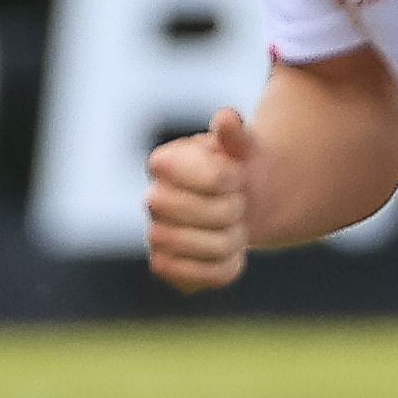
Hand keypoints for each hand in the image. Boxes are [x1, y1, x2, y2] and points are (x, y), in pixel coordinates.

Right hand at [144, 105, 258, 292]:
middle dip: (228, 210)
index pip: (192, 173)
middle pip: (192, 212)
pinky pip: (190, 278)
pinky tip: (230, 255)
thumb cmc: (238, 169)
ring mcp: (156, 234)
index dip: (223, 178)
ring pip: (191, 247)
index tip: (237, 175)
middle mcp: (153, 199)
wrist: (243, 203)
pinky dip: (222, 269)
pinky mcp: (165, 265)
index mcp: (164, 162)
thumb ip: (236, 135)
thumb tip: (226, 118)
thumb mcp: (244, 147)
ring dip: (228, 241)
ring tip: (235, 229)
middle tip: (238, 204)